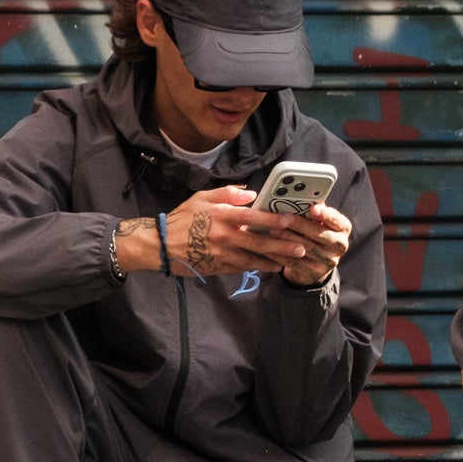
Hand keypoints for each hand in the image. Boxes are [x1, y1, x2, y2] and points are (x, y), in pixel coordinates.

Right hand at [145, 186, 315, 280]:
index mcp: (221, 216)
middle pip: (258, 242)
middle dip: (281, 246)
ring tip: (291, 260)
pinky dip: (258, 268)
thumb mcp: (201, 198)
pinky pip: (242, 268)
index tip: (289, 222)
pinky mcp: (217, 267)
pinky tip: (272, 267)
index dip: (272, 221)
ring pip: (253, 258)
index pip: (252, 218)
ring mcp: (222, 254)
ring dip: (274, 260)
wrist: (161, 245)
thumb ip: (226, 194)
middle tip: (301, 248)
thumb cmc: (182, 218)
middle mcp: (224, 236)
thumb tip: (251, 194)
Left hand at [278, 201, 351, 287]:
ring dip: (287, 239)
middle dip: (299, 225)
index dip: (325, 214)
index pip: (336, 220)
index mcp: (343, 228)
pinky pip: (296, 262)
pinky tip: (269, 247)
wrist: (316, 263)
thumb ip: (312, 210)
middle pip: (319, 234)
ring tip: (272, 230)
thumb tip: (298, 195)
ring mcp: (329, 261)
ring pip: (306, 248)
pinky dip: (281, 254)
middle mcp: (340, 245)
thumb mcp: (318, 221)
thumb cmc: (314, 233)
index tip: (313, 208)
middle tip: (282, 218)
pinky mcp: (315, 272)